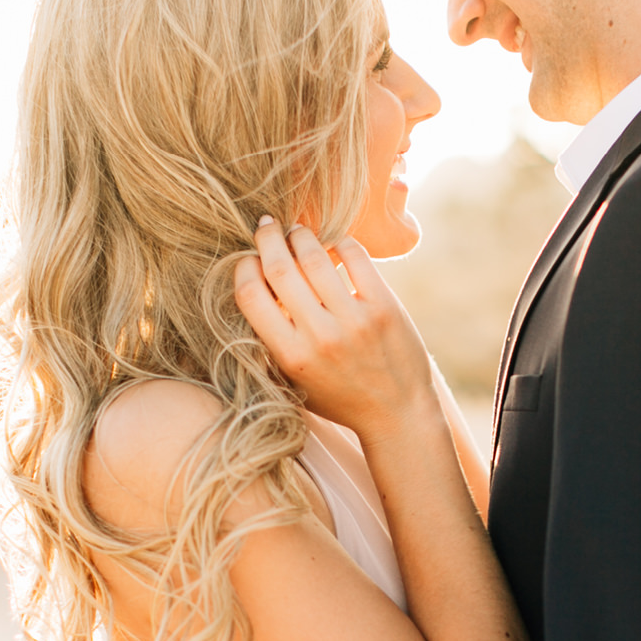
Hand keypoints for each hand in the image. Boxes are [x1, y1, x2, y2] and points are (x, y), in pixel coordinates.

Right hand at [235, 218, 439, 440]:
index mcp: (290, 356)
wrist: (397, 414)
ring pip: (315, 256)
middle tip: (266, 226)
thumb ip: (272, 343)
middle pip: (279, 268)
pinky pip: (355, 256)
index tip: (248, 258)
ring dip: (301, 235)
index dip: (243, 268)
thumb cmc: (340, 397)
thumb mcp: (294, 381)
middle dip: (268, 239)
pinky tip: (334, 243)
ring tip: (297, 231)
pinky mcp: (384, 306)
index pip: (250, 295)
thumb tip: (252, 289)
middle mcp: (320, 336)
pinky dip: (339, 242)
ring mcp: (354, 320)